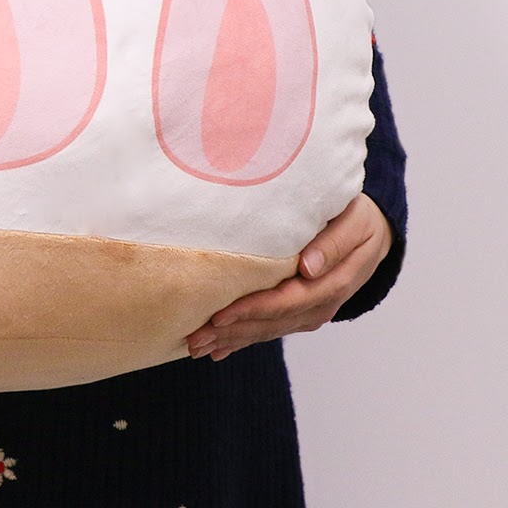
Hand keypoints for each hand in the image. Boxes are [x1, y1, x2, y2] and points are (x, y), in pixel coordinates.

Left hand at [185, 193, 392, 361]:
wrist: (374, 233)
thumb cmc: (358, 219)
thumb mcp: (354, 223)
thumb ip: (332, 244)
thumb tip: (307, 268)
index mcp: (331, 283)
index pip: (285, 301)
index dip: (252, 310)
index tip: (220, 315)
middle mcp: (319, 304)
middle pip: (270, 323)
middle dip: (231, 333)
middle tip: (194, 339)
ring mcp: (309, 312)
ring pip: (266, 330)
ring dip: (232, 340)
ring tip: (197, 346)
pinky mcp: (300, 311)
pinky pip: (270, 327)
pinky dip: (244, 338)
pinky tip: (220, 349)